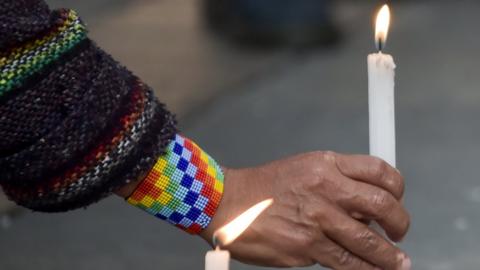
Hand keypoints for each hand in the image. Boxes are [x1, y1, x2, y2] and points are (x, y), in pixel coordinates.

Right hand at [200, 151, 410, 269]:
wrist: (228, 203)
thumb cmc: (264, 187)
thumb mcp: (304, 169)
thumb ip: (336, 181)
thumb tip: (366, 205)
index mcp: (326, 164)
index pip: (379, 171)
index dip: (397, 188)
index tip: (398, 200)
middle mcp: (326, 188)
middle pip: (383, 204)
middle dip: (400, 223)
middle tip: (400, 233)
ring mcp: (317, 218)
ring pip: (369, 241)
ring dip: (390, 256)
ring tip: (397, 262)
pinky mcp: (306, 246)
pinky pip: (347, 262)